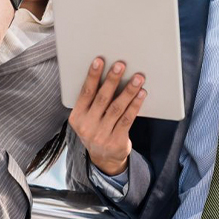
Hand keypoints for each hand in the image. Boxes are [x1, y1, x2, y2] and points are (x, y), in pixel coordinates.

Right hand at [68, 58, 146, 176]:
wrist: (103, 158)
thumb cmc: (96, 128)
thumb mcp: (87, 117)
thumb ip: (92, 100)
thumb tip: (108, 72)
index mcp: (77, 117)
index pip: (85, 93)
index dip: (92, 76)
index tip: (99, 60)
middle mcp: (87, 127)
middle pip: (102, 98)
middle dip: (112, 80)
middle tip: (121, 65)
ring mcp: (102, 136)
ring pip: (117, 108)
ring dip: (129, 91)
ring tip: (138, 78)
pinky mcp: (116, 142)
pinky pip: (127, 119)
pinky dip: (135, 105)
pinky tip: (141, 94)